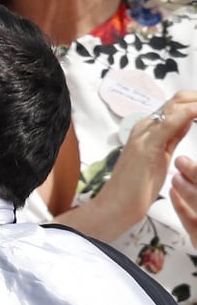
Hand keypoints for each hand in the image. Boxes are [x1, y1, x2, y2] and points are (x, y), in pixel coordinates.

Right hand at [86, 91, 196, 239]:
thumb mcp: (160, 157)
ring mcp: (144, 134)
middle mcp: (145, 127)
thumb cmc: (136, 188)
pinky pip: (171, 121)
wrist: (116, 205)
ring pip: (176, 105)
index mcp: (148, 130)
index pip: (177, 105)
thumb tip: (187, 121)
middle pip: (178, 99)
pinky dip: (190, 112)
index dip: (196, 102)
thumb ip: (172, 137)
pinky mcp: (146, 145)